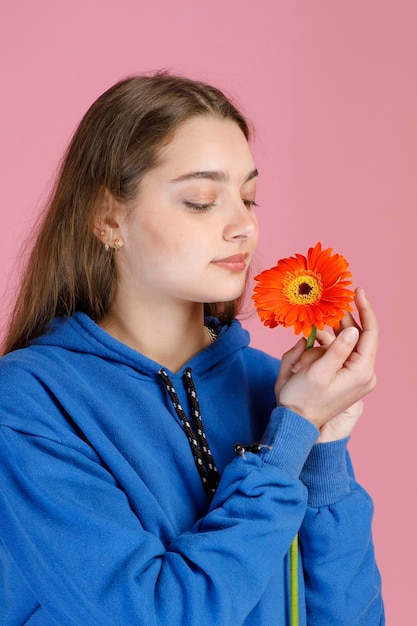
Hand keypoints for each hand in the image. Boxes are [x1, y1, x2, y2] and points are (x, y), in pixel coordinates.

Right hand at [274, 288, 378, 437]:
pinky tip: (314, 341)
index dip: (365, 309)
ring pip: (348, 344)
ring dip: (331, 334)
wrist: (296, 423)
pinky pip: (341, 354)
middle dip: (343, 320)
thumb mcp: (317, 372)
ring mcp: (357, 377)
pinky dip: (329, 345)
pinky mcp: (347, 379)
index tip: (357, 290)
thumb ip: (337, 349)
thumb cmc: (302, 399)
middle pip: (360, 337)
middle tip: (329, 304)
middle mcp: (364, 374)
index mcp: (361, 371)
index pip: (370, 333)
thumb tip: (353, 330)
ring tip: (316, 326)